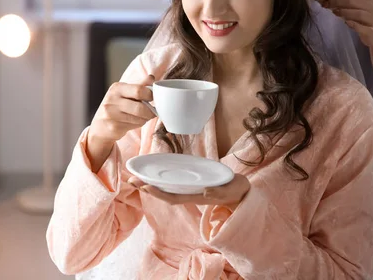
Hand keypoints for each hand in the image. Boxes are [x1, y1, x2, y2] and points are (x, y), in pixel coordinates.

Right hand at [87, 74, 156, 157]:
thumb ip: (139, 85)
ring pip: (139, 118)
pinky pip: (135, 125)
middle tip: (153, 111)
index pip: (139, 89)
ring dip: (145, 118)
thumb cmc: (115, 107)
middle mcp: (112, 99)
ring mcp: (111, 114)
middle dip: (150, 111)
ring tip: (143, 117)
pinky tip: (134, 122)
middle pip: (140, 107)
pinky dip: (139, 124)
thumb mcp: (124, 93)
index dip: (150, 95)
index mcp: (116, 88)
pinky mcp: (113, 126)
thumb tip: (151, 78)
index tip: (153, 98)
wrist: (99, 126)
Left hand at [128, 173, 249, 209]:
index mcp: (196, 197)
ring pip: (167, 188)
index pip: (173, 197)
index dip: (158, 193)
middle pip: (165, 193)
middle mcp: (190, 195)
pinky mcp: (193, 184)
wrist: (241, 193)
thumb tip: (205, 191)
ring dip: (151, 184)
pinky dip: (162, 179)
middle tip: (131, 180)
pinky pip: (173, 183)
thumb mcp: (230, 191)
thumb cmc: (235, 191)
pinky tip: (153, 174)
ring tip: (136, 178)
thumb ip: (218, 192)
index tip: (145, 187)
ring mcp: (190, 190)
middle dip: (148, 188)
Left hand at [314, 0, 372, 48]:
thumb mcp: (351, 7)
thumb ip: (337, 1)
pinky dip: (354, 25)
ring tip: (333, 12)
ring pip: (359, 13)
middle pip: (351, 0)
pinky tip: (346, 23)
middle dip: (334, 1)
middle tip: (322, 5)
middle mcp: (371, 5)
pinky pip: (363, 27)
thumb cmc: (360, 19)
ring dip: (344, 12)